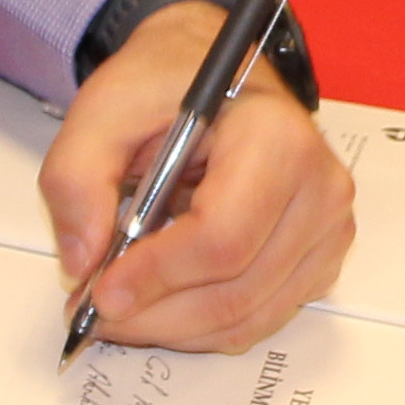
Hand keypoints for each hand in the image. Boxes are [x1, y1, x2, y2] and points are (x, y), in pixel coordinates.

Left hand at [40, 1, 356, 349]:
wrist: (218, 76)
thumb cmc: (171, 85)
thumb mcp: (104, 108)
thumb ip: (77, 177)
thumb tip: (83, 259)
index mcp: (276, 138)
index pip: (222, 237)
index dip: (157, 276)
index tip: (102, 293)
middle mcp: (318, 187)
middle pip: (236, 290)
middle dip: (156, 314)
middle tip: (94, 312)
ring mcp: (327, 229)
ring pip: (248, 318)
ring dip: (174, 328)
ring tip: (122, 308)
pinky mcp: (320, 259)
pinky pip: (260, 318)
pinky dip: (204, 326)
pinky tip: (165, 299)